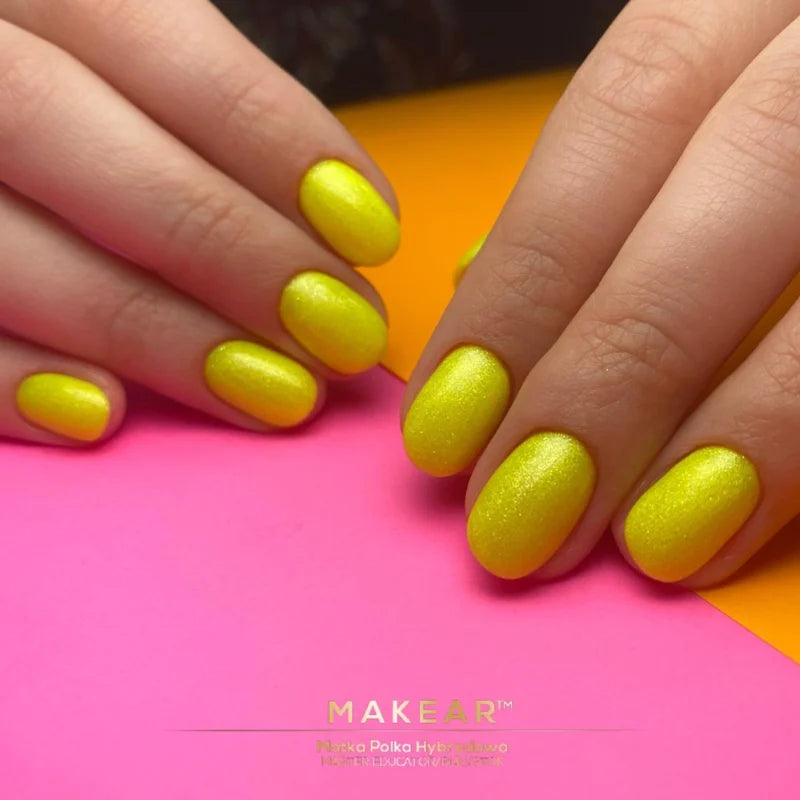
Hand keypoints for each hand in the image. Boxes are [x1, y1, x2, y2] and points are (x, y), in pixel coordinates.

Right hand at [0, 0, 397, 444]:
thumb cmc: (78, 118)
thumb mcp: (124, 75)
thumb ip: (203, 125)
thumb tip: (339, 222)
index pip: (149, 35)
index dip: (271, 137)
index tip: (371, 231)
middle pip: (55, 126)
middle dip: (219, 243)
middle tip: (336, 331)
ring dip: (146, 330)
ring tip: (269, 391)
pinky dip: (7, 382)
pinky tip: (103, 416)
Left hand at [402, 0, 799, 586]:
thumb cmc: (769, 127)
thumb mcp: (692, 114)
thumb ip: (607, 190)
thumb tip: (469, 284)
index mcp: (751, 0)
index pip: (619, 119)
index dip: (521, 284)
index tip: (444, 426)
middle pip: (718, 193)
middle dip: (603, 372)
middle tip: (514, 517)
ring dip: (722, 431)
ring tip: (635, 547)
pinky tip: (725, 525)